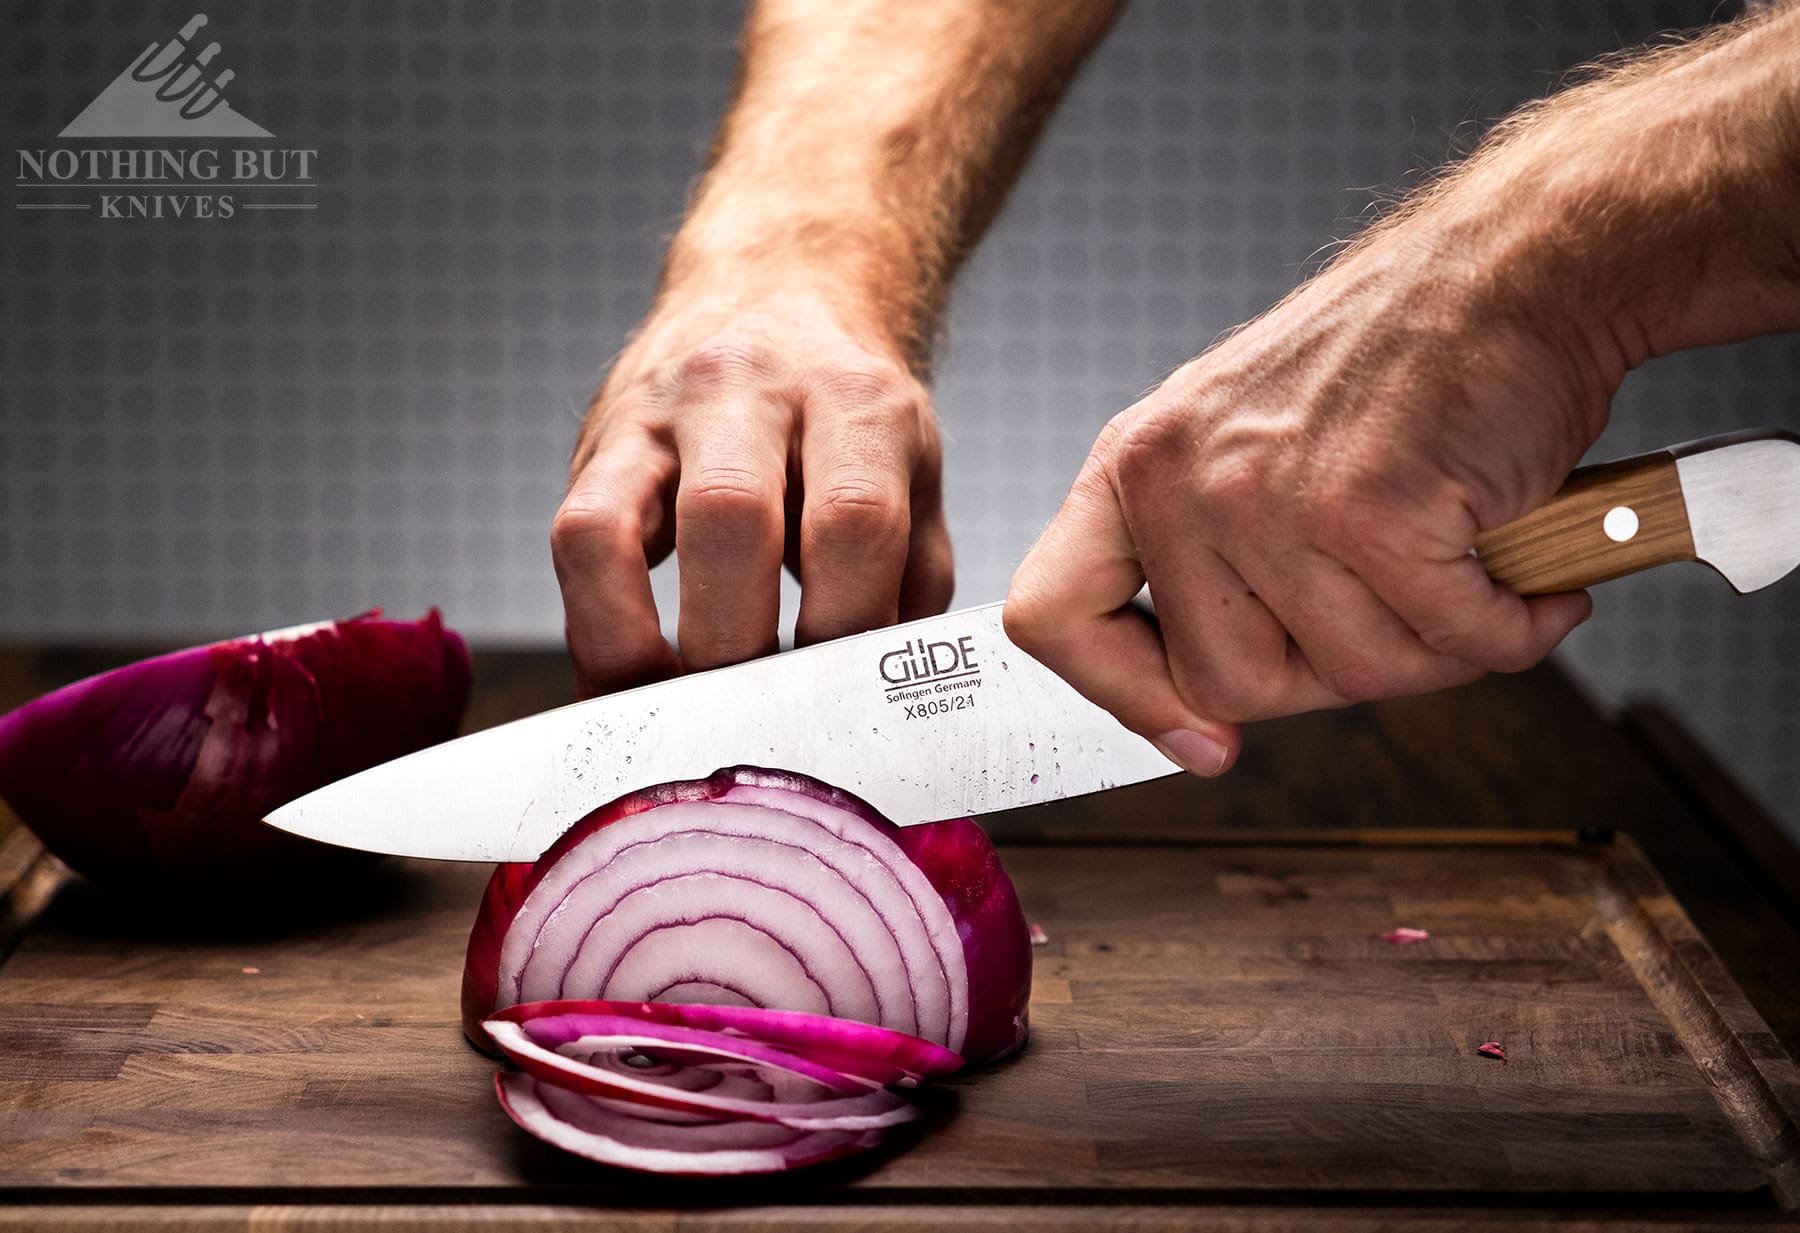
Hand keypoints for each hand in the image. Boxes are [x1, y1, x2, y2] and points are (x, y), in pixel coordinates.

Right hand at [552, 286, 952, 696]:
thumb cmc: (849, 419)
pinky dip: (595, 627)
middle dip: (737, 647)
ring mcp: (660, 411)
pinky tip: (630, 679)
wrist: (776, 296)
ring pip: (611, 529)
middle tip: (756, 718)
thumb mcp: (914, 478)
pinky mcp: (599, 445)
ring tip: (676, 710)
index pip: (852, 521)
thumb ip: (909, 583)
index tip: (840, 697)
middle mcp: (750, 387)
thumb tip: (880, 699)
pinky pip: (572, 540)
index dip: (844, 628)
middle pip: (728, 518)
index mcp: (855, 400)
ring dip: (638, 645)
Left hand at [1003, 220, 1605, 775]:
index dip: (1121, 696)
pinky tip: (1523, 573)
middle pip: (1226, 684)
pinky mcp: (1371, 511)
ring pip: (1349, 676)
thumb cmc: (1400, 367)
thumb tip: (1197, 728)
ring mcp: (1270, 497)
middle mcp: (1181, 480)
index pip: (1052, 614)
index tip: (1199, 737)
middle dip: (1330, 670)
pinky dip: (1511, 625)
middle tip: (1392, 600)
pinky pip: (1450, 643)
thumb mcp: (1246, 447)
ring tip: (1459, 560)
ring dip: (1435, 645)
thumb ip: (1207, 569)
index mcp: (1135, 466)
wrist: (1519, 268)